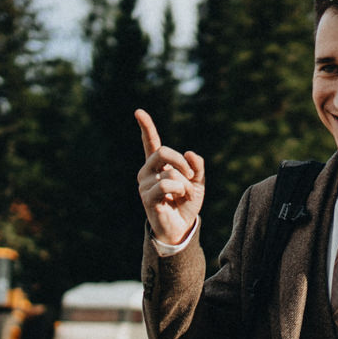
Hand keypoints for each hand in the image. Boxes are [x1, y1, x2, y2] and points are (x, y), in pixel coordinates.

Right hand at [135, 109, 205, 247]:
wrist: (183, 226)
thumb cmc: (187, 202)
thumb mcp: (198, 181)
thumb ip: (197, 166)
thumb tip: (189, 153)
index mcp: (158, 164)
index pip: (150, 142)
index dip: (146, 127)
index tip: (139, 112)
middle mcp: (147, 172)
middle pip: (163, 151)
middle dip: (182, 162)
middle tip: (191, 176)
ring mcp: (145, 184)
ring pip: (169, 172)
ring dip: (185, 183)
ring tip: (184, 195)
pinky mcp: (147, 198)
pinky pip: (165, 184)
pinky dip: (179, 189)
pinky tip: (178, 198)